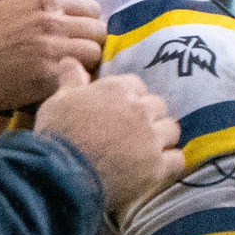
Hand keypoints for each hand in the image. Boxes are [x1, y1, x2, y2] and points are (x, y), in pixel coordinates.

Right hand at [0, 0, 104, 110]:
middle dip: (89, 43)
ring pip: (95, 54)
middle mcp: (51, 22)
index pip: (93, 8)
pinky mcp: (50, 76)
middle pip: (99, 31)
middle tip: (74, 55)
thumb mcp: (13, 6)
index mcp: (44, 1)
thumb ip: (47, 5)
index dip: (87, 23)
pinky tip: (59, 82)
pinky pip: (81, 76)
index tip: (77, 35)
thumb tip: (80, 8)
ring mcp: (52, 50)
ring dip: (85, 63)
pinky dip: (75, 80)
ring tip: (68, 69)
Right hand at [32, 62, 182, 213]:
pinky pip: (177, 160)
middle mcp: (140, 109)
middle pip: (158, 106)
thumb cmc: (56, 135)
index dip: (128, 97)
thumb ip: (71, 80)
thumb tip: (70, 60)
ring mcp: (152, 138)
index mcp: (116, 90)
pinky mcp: (158, 166)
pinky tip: (156, 167)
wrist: (61, 175)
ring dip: (161, 137)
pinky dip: (169, 163)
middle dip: (148, 115)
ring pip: (172, 130)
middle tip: (131, 130)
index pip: (135, 85)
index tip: (117, 109)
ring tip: (145, 149)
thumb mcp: (57, 101)